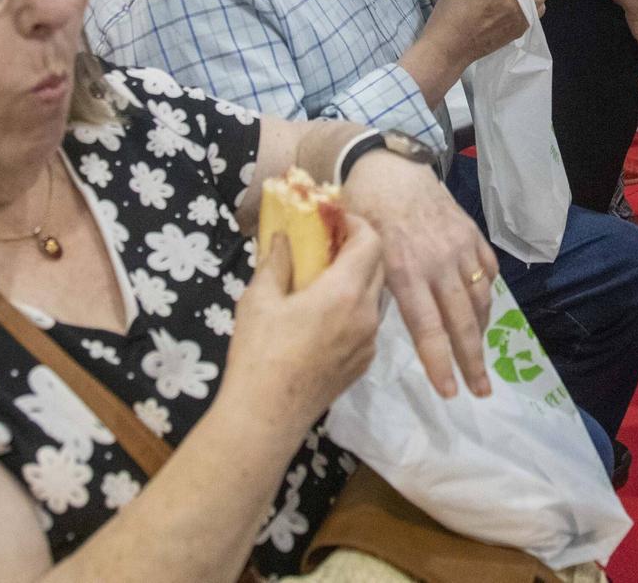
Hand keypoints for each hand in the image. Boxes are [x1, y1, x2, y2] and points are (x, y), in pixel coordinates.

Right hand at [221, 213, 383, 429]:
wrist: (266, 416)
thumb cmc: (260, 353)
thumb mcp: (259, 299)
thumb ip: (276, 262)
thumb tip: (282, 237)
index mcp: (345, 292)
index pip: (372, 241)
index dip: (357, 223)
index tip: (334, 220)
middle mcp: (367, 314)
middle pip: (378, 266)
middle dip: (358, 249)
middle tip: (327, 246)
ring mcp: (369, 342)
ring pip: (374, 297)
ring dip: (356, 281)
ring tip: (323, 282)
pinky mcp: (362, 364)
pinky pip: (367, 325)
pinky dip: (353, 310)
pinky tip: (323, 318)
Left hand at [341, 156, 498, 399]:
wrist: (385, 166)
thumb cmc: (361, 211)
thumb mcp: (356, 252)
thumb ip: (369, 286)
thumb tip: (365, 323)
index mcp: (405, 270)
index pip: (428, 328)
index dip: (440, 363)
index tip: (449, 392)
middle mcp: (438, 262)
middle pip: (462, 322)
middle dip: (473, 361)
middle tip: (480, 390)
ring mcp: (459, 247)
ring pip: (479, 298)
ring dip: (481, 331)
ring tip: (479, 356)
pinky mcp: (471, 233)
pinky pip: (487, 271)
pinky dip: (486, 294)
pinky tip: (481, 310)